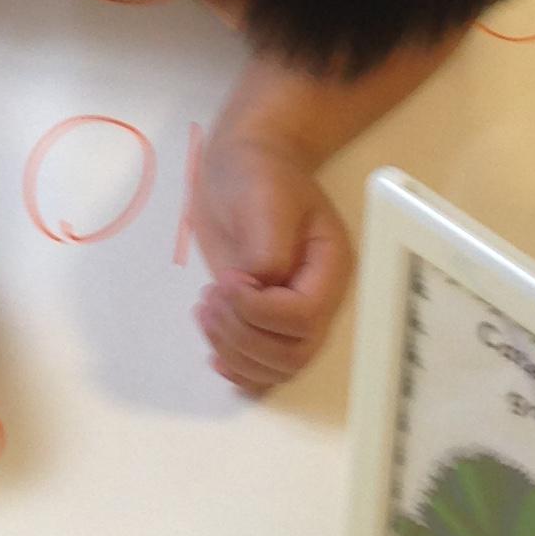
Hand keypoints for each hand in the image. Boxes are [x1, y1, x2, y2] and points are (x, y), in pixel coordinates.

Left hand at [189, 128, 352, 392]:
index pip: (305, 317)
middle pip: (293, 354)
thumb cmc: (258, 173)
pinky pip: (260, 369)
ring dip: (232, 351)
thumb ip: (267, 246)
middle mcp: (317, 297)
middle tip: (210, 300)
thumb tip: (261, 287)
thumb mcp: (264, 197)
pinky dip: (236, 369)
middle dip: (243, 336)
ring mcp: (290, 313)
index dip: (260, 311)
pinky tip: (212, 349)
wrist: (243, 166)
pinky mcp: (264, 322)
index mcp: (329, 266)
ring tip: (205, 310)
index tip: (228, 280)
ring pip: (275, 369)